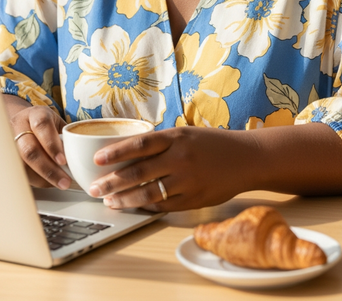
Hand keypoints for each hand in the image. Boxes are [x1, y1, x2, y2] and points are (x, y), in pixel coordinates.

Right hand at [9, 100, 70, 189]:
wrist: (23, 123)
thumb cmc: (46, 125)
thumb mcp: (57, 123)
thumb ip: (66, 137)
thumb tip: (79, 158)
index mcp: (36, 114)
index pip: (41, 126)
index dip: (52, 144)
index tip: (63, 161)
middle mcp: (19, 126)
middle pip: (29, 149)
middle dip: (47, 169)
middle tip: (64, 181)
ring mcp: (9, 142)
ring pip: (21, 165)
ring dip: (41, 178)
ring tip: (58, 184)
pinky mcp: (5, 157)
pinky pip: (18, 172)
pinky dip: (34, 181)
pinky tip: (47, 183)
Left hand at [88, 127, 254, 211]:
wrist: (247, 158)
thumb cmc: (214, 144)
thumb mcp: (187, 134)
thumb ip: (162, 143)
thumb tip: (130, 154)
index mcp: (176, 137)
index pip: (139, 145)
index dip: (115, 153)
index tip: (97, 160)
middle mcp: (180, 158)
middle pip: (138, 171)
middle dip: (112, 181)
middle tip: (94, 188)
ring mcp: (187, 181)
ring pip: (148, 192)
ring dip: (124, 198)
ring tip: (109, 201)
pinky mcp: (193, 199)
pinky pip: (164, 205)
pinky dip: (146, 206)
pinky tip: (133, 206)